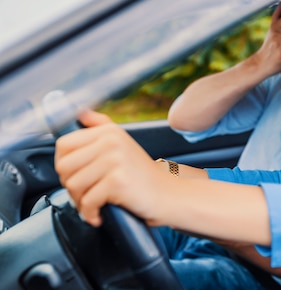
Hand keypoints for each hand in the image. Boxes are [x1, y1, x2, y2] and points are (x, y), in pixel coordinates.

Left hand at [55, 110, 173, 226]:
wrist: (169, 194)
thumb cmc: (142, 174)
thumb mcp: (122, 143)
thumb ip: (101, 126)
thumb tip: (80, 113)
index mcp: (109, 131)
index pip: (63, 145)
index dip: (64, 165)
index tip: (76, 177)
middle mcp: (111, 141)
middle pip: (64, 167)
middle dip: (70, 186)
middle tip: (85, 194)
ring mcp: (115, 160)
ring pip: (73, 185)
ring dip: (80, 202)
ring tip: (93, 205)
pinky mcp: (118, 181)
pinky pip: (87, 201)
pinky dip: (90, 214)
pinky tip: (98, 215)